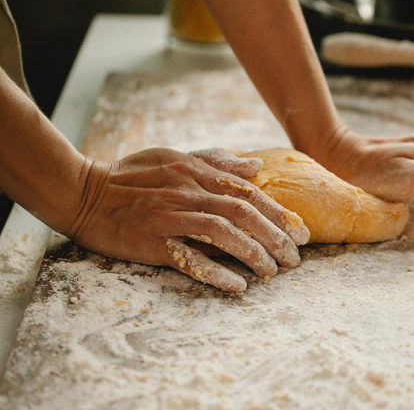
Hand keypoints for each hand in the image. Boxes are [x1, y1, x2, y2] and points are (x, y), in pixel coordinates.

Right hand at [65, 148, 309, 292]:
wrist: (81, 192)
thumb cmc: (130, 175)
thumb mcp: (173, 156)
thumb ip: (215, 161)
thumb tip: (254, 166)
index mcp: (196, 172)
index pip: (248, 192)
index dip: (279, 213)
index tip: (301, 232)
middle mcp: (188, 192)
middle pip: (243, 213)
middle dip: (276, 237)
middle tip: (295, 258)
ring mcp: (170, 217)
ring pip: (223, 233)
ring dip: (253, 254)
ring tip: (273, 272)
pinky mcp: (152, 241)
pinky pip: (190, 258)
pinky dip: (217, 272)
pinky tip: (238, 286)